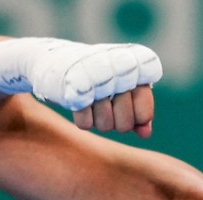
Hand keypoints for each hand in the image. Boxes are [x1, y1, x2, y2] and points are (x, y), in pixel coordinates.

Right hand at [0, 38, 160, 135]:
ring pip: (106, 126)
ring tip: (94, 102)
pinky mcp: (73, 92)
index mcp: (133, 73)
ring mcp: (95, 83)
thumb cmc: (97, 81)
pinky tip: (82, 105)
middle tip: (108, 106)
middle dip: (117, 122)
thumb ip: (138, 113)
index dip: (138, 118)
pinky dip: (83, 119)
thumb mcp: (121, 95)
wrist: (55, 63)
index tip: (130, 106)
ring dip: (99, 120)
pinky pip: (85, 125)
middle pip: (125, 124)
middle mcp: (117, 76)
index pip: (145, 113)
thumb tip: (146, 133)